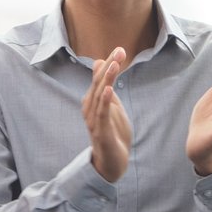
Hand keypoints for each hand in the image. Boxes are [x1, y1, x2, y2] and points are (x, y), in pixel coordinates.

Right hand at [84, 48, 132, 181]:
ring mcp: (94, 120)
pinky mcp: (100, 131)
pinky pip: (101, 114)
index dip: (109, 64)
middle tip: (120, 51)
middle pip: (99, 83)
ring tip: (114, 65)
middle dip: (110, 67)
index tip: (120, 49)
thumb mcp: (112, 105)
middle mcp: (90, 108)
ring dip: (107, 79)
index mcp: (93, 101)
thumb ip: (107, 86)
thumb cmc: (112, 133)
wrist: (111, 162)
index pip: (100, 78)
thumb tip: (103, 63)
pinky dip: (105, 101)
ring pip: (99, 96)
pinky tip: (109, 90)